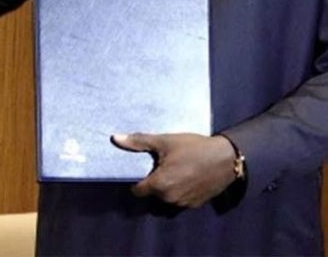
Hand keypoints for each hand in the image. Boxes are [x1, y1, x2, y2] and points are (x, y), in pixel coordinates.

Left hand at [111, 132, 237, 207]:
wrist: (227, 158)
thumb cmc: (193, 148)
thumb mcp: (164, 142)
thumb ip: (138, 142)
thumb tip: (115, 139)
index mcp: (160, 185)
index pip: (137, 191)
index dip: (135, 180)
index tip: (139, 169)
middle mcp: (170, 199)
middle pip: (151, 194)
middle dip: (151, 183)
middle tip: (156, 166)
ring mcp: (184, 203)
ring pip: (165, 199)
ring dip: (165, 189)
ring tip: (170, 170)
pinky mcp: (196, 204)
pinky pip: (179, 200)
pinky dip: (178, 191)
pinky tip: (183, 176)